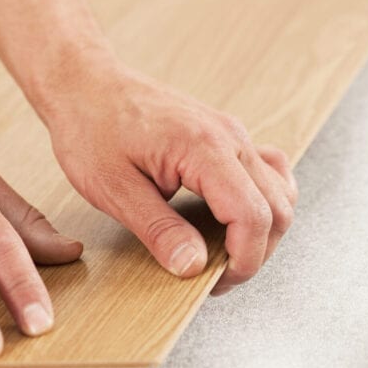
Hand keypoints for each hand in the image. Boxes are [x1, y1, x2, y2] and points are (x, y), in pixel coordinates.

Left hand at [42, 61, 297, 294]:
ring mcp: (233, 135)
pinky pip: (270, 172)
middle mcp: (230, 138)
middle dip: (255, 253)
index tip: (217, 283)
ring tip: (226, 253)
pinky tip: (237, 219)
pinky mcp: (227, 137)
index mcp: (204, 149)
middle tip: (217, 276)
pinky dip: (264, 202)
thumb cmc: (91, 127)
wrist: (86, 84)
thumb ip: (158, 230)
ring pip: (280, 192)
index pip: (253, 216)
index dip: (244, 260)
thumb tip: (192, 267)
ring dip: (264, 231)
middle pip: (277, 208)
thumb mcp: (114, 189)